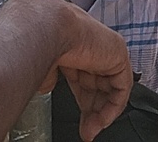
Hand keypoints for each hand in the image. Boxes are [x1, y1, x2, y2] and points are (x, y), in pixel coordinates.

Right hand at [34, 0, 132, 140]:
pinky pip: (122, 87)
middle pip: (97, 85)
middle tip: (86, 130)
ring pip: (110, 88)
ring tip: (90, 130)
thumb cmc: (35, 37)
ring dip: (101, 114)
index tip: (78, 120)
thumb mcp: (41, 64)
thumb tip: (47, 85)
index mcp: (72, 44)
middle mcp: (90, 45)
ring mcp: (106, 48)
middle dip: (91, 111)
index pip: (83, 77)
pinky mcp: (118, 53)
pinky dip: (113, 107)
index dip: (82, 100)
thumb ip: (49, 75)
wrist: (43, 26)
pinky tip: (101, 120)